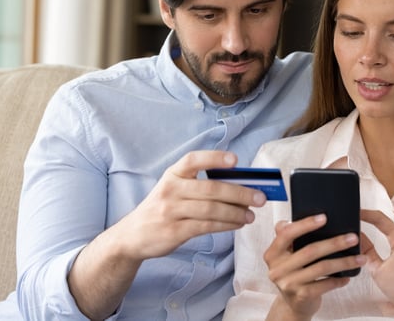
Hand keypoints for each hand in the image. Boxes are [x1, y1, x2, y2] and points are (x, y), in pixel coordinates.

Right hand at [115, 150, 265, 260]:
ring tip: (251, 215)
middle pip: (211, 189)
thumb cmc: (163, 207)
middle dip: (240, 193)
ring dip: (236, 212)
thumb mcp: (175, 189)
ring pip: (211, 209)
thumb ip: (201, 184)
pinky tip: (237, 223)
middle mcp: (171, 189)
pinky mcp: (174, 231)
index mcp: (173, 174)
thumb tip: (240, 184)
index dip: (214, 158)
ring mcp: (171, 211)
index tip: (235, 160)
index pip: (193, 160)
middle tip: (260, 197)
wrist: (133, 236)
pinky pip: (206, 226)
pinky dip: (226, 224)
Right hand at [263, 215, 365, 320]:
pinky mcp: (302, 296)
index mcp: (273, 254)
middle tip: (353, 237)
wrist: (292, 305)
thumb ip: (289, 237)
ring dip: (344, 262)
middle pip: (310, 250)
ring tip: (360, 257)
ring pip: (322, 267)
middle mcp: (277, 269)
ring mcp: (289, 284)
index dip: (305, 224)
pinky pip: (325, 285)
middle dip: (335, 243)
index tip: (324, 217)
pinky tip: (349, 275)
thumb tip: (302, 218)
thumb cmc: (293, 273)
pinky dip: (339, 280)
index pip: (287, 234)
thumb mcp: (286, 255)